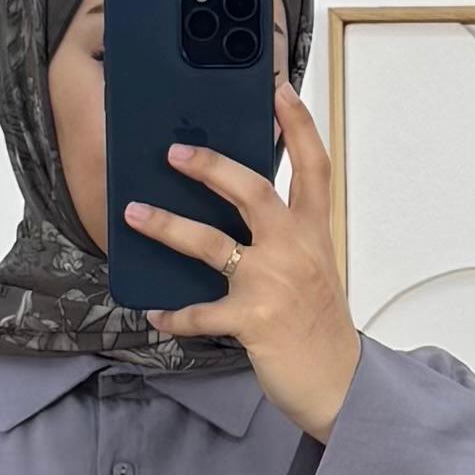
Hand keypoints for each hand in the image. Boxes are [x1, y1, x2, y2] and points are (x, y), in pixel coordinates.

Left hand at [124, 75, 362, 441]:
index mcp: (314, 233)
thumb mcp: (313, 270)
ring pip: (211, 243)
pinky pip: (200, 312)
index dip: (297, 125)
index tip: (278, 91)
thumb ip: (285, 238)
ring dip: (167, 226)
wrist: (339, 383)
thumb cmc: (321, 327)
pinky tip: (157, 312)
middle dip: (210, 165)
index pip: (313, 166)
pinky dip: (175, 314)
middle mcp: (295, 250)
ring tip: (135, 214)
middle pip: (251, 189)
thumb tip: (235, 217)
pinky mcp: (252, 320)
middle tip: (174, 151)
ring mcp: (273, 283)